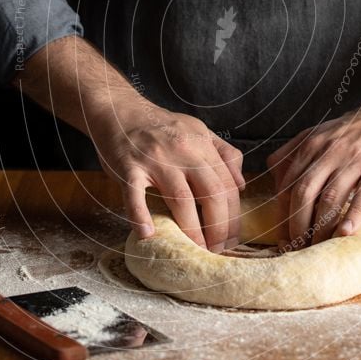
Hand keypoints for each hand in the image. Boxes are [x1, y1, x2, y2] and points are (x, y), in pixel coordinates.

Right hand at [92, 102, 244, 250]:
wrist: (119, 108)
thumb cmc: (159, 125)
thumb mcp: (198, 130)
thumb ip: (224, 153)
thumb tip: (242, 184)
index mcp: (202, 145)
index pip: (227, 185)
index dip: (234, 215)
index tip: (233, 238)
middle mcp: (183, 151)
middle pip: (211, 194)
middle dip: (219, 227)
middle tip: (218, 250)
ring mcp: (155, 159)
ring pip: (180, 199)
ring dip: (191, 229)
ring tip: (195, 250)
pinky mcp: (128, 167)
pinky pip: (135, 194)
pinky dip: (139, 215)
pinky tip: (147, 234)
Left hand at [267, 109, 360, 247]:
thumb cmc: (353, 131)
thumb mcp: (318, 133)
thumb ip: (293, 152)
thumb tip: (273, 178)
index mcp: (310, 145)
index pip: (287, 184)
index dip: (282, 213)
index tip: (282, 234)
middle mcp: (329, 152)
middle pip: (304, 193)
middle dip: (297, 225)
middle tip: (296, 247)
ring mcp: (354, 161)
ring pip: (330, 199)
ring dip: (321, 228)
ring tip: (318, 247)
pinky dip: (353, 217)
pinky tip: (345, 234)